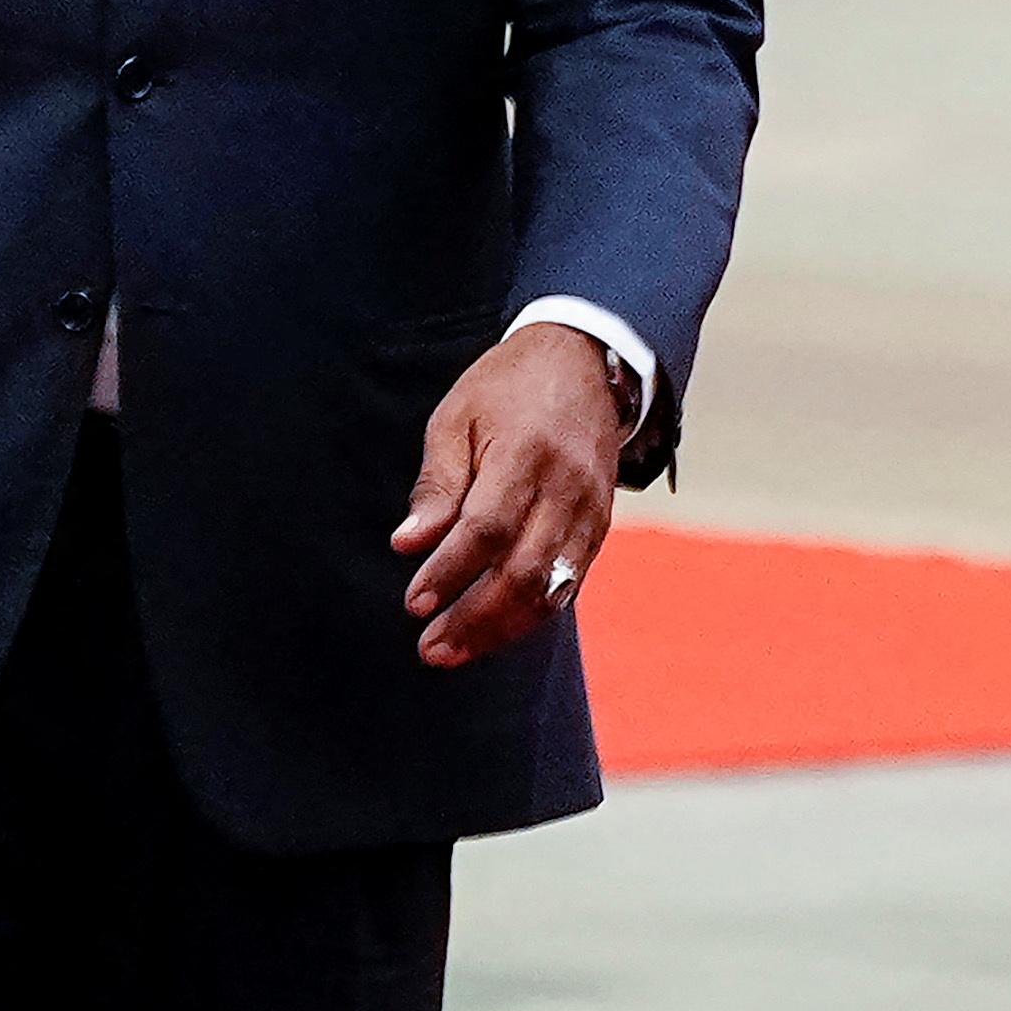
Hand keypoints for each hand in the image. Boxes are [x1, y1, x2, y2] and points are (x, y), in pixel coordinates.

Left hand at [390, 322, 623, 666]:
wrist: (586, 359)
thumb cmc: (507, 387)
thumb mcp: (456, 417)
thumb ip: (437, 484)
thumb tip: (408, 545)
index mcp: (525, 451)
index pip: (486, 528)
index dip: (450, 572)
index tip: (414, 603)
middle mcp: (566, 485)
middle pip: (523, 570)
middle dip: (474, 618)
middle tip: (430, 648)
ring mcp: (591, 508)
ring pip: (551, 587)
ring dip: (502, 628)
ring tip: (457, 651)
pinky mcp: (601, 523)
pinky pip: (570, 581)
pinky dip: (533, 612)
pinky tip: (497, 628)